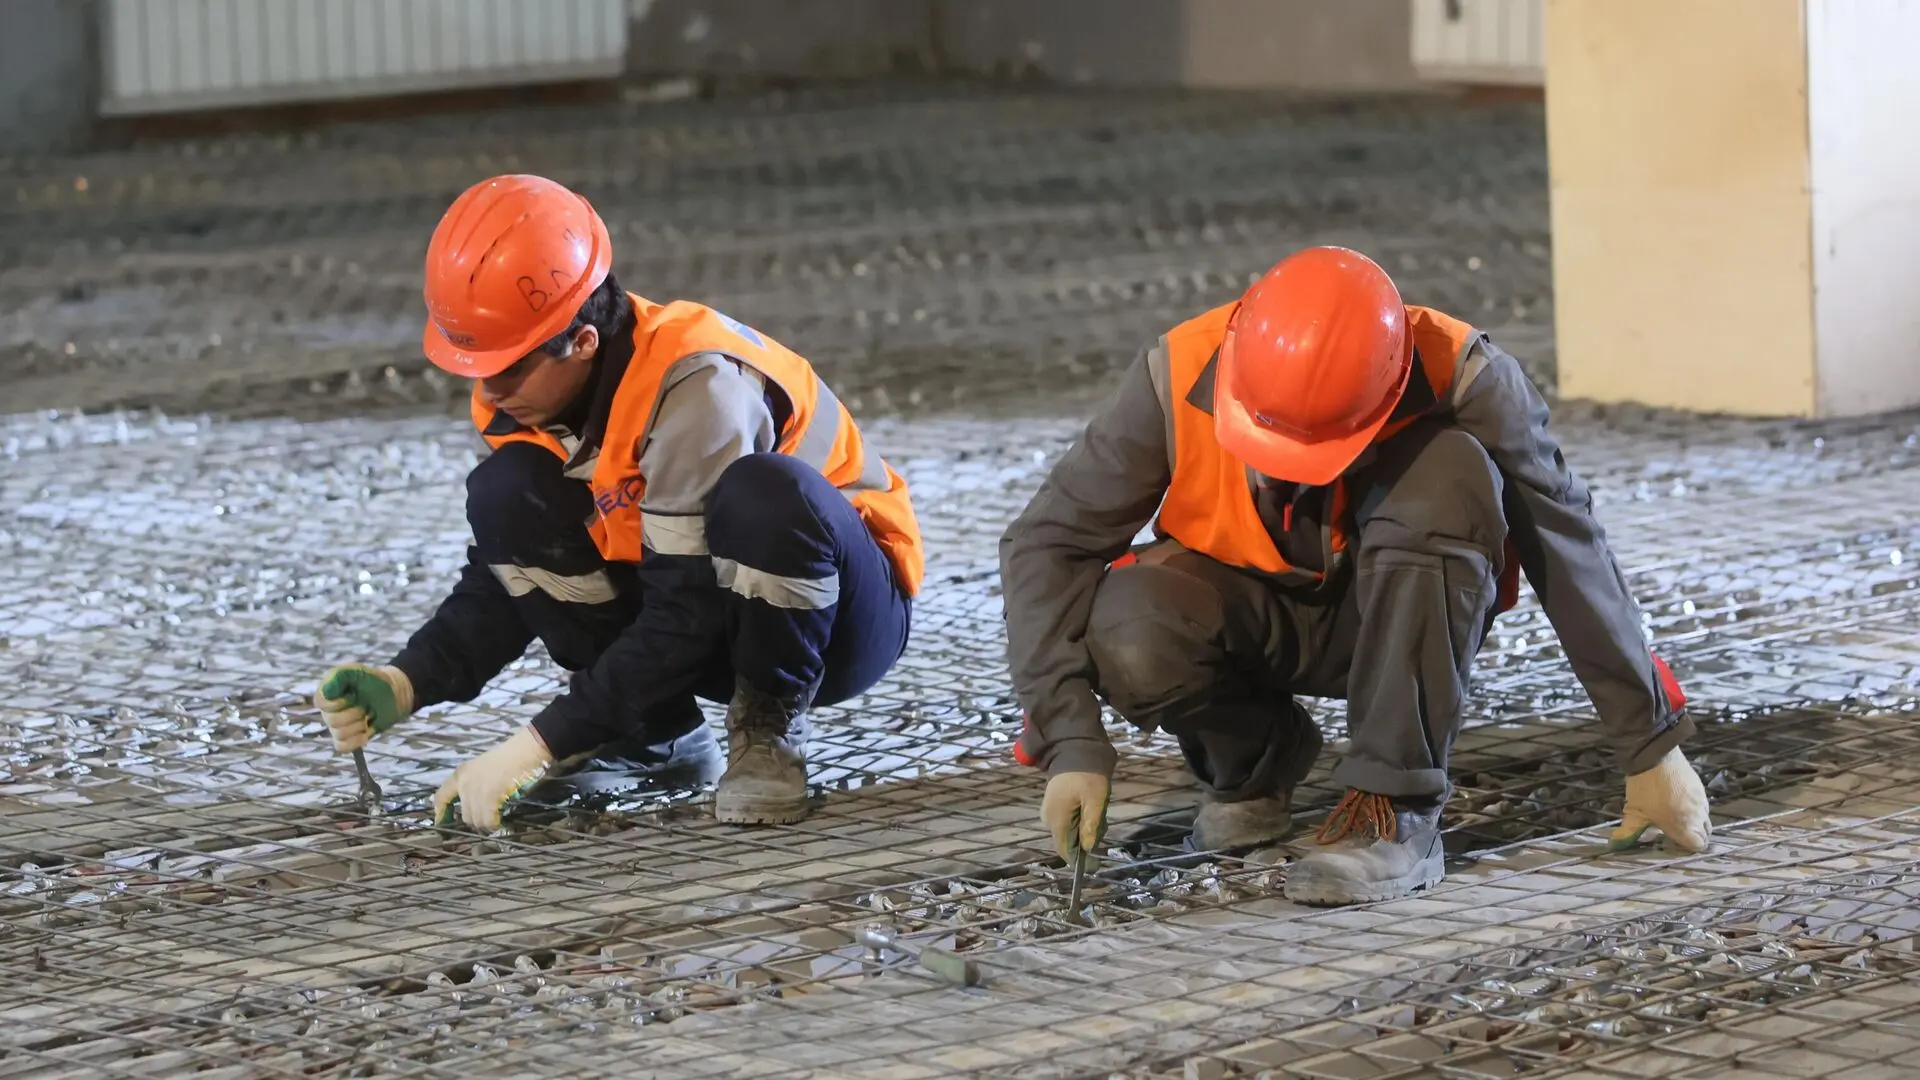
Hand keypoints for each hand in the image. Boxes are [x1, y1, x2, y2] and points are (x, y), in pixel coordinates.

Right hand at [314, 665, 413, 752]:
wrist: (392, 694)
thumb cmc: (373, 680)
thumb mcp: (357, 672)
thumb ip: (340, 676)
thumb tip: (325, 691)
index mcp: (326, 693)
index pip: (321, 704)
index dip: (339, 702)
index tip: (353, 695)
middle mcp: (328, 711)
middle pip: (332, 721)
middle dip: (355, 713)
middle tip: (366, 706)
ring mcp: (336, 726)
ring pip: (339, 734)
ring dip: (359, 726)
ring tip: (368, 716)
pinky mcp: (347, 738)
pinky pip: (343, 747)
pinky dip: (357, 740)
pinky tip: (366, 730)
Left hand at [432, 726, 555, 832]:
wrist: (523, 751)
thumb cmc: (508, 756)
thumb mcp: (482, 768)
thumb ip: (473, 783)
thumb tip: (473, 804)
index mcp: (460, 774)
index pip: (441, 796)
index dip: (440, 811)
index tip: (440, 821)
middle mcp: (464, 783)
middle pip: (465, 815)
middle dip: (477, 819)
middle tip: (490, 817)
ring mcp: (476, 791)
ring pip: (476, 820)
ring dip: (487, 822)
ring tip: (498, 817)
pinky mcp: (489, 797)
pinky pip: (488, 820)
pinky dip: (494, 823)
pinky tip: (500, 820)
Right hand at [1041, 771, 1110, 862]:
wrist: (1073, 752)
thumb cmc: (1087, 776)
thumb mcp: (1095, 800)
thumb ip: (1091, 825)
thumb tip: (1088, 848)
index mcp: (1058, 819)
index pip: (1065, 850)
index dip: (1080, 860)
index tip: (1096, 864)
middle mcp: (1049, 819)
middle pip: (1069, 841)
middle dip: (1087, 839)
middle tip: (1102, 823)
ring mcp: (1049, 812)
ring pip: (1069, 832)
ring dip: (1085, 829)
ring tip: (1098, 812)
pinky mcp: (1053, 807)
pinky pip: (1068, 822)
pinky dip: (1081, 820)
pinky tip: (1090, 808)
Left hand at [1610, 746, 1711, 851]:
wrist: (1656, 756)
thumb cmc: (1645, 788)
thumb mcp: (1634, 812)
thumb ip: (1629, 831)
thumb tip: (1616, 845)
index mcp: (1683, 826)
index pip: (1698, 845)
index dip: (1688, 847)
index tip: (1675, 843)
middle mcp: (1697, 816)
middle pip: (1704, 834)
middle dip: (1693, 836)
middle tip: (1675, 832)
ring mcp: (1701, 801)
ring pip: (1705, 819)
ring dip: (1695, 822)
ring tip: (1677, 817)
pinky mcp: (1701, 788)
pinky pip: (1703, 805)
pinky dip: (1695, 809)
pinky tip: (1680, 803)